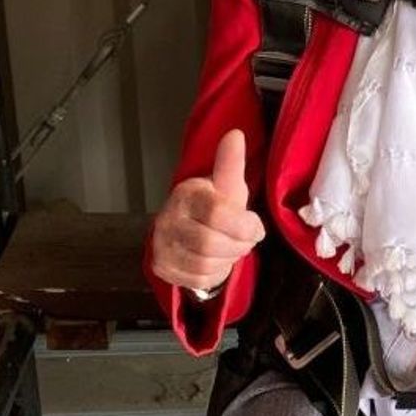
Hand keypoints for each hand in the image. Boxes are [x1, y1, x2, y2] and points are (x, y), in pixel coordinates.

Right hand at [149, 130, 265, 293]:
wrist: (187, 227)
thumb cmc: (213, 205)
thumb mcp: (227, 185)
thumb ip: (230, 163)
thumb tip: (235, 134)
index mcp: (185, 195)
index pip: (217, 213)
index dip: (243, 225)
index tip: (254, 226)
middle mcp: (167, 219)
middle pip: (210, 243)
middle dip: (237, 246)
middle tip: (244, 240)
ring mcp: (161, 245)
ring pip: (205, 265)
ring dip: (227, 260)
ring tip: (231, 248)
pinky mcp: (161, 267)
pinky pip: (197, 280)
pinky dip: (215, 274)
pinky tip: (217, 260)